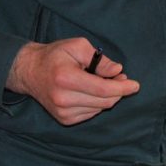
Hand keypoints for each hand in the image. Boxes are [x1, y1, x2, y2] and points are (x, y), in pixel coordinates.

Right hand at [6, 38, 139, 124]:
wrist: (30, 71)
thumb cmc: (55, 55)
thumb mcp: (77, 46)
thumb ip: (99, 59)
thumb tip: (118, 71)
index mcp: (66, 78)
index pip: (102, 89)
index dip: (122, 88)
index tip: (135, 85)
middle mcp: (63, 99)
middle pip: (103, 101)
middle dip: (118, 90)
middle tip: (121, 77)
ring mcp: (63, 112)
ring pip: (99, 108)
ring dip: (108, 96)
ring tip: (104, 81)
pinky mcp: (64, 119)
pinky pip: (91, 113)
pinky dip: (97, 103)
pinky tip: (91, 91)